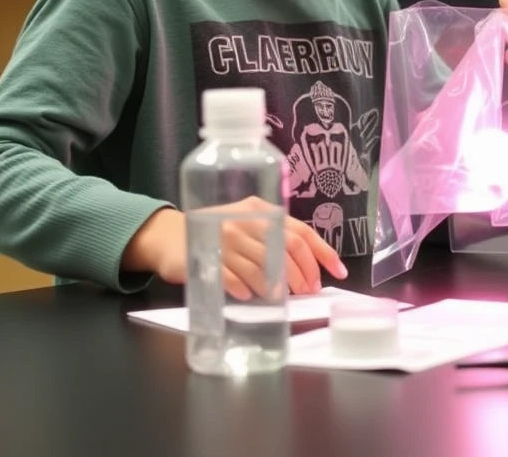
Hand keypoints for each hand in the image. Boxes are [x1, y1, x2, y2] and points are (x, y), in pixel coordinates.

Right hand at [122, 197, 348, 299]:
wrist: (169, 235)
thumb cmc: (215, 233)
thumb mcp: (247, 225)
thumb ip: (273, 239)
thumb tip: (307, 268)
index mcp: (261, 210)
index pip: (301, 231)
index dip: (323, 253)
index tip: (338, 271)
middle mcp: (246, 220)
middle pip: (287, 247)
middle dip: (303, 273)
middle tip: (309, 291)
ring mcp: (225, 238)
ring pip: (263, 265)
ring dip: (278, 286)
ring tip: (283, 298)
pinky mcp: (206, 258)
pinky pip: (234, 277)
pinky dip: (246, 289)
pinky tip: (250, 296)